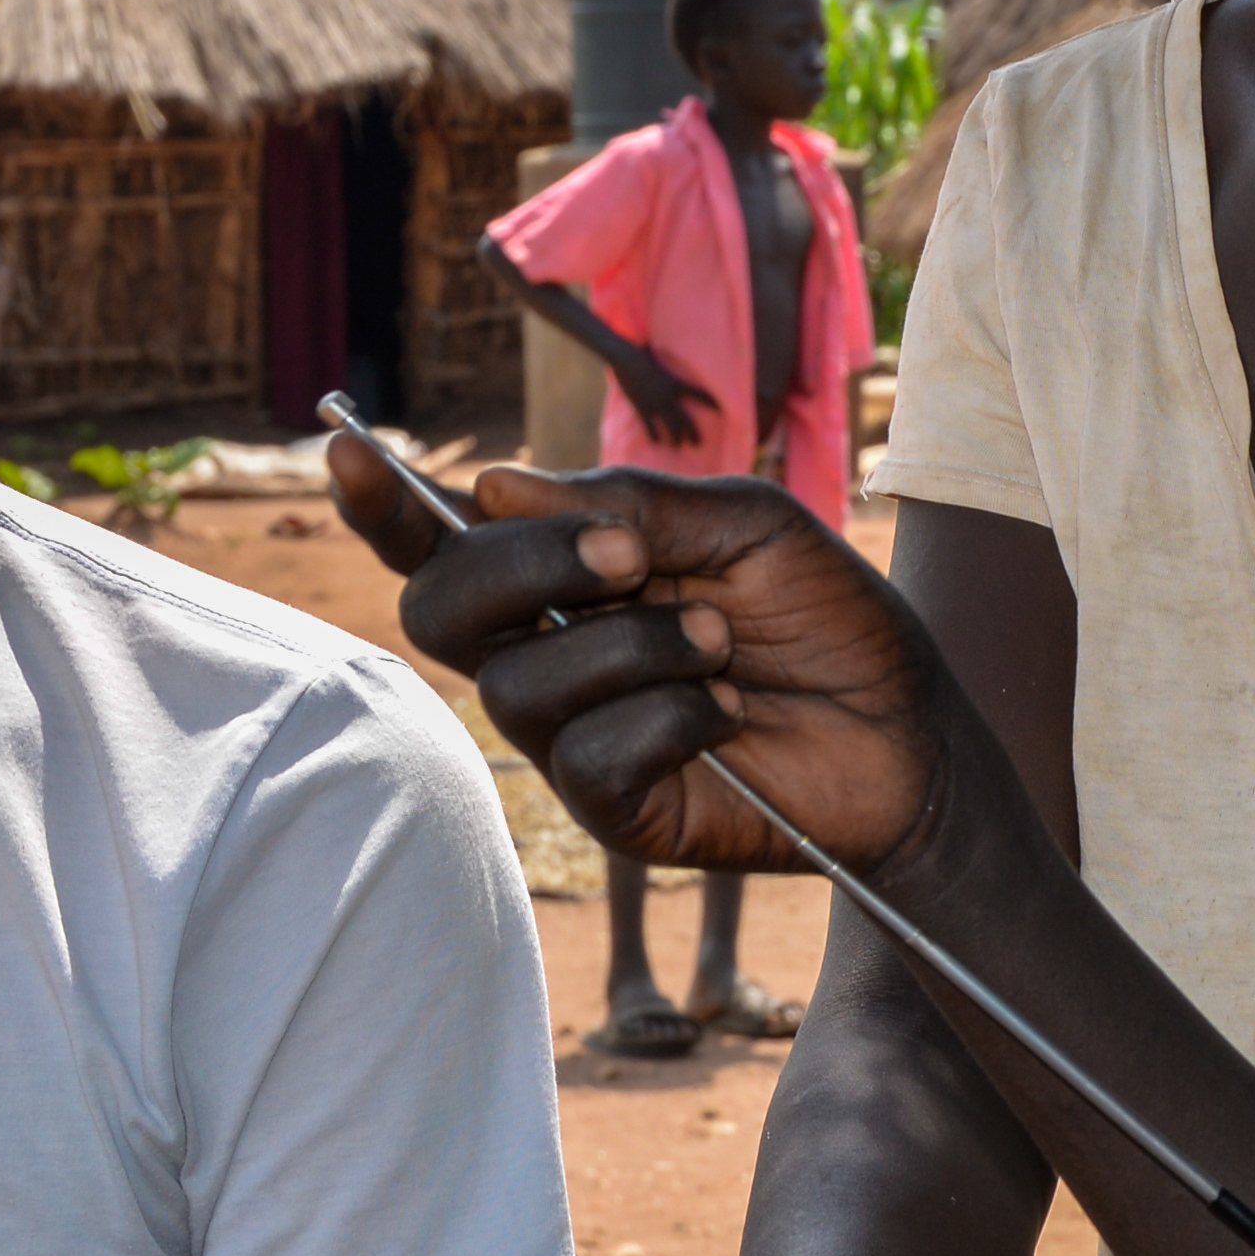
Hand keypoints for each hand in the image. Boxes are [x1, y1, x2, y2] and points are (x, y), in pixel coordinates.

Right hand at [325, 447, 961, 883]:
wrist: (911, 729)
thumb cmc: (829, 619)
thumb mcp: (748, 525)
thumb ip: (632, 504)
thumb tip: (492, 489)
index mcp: (564, 573)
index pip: (445, 540)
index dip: (382, 503)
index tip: (343, 446)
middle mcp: (547, 650)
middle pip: (440, 610)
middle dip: (517, 568)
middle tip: (627, 556)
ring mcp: (570, 735)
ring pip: (519, 683)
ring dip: (633, 646)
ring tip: (719, 644)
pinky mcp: (612, 809)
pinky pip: (587, 756)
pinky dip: (670, 719)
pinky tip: (729, 714)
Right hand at [608, 345, 719, 449]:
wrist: (625, 359)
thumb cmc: (643, 354)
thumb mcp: (663, 359)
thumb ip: (669, 361)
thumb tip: (674, 357)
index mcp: (676, 382)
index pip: (698, 394)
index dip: (710, 402)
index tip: (720, 409)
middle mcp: (668, 396)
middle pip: (685, 419)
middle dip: (693, 433)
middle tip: (697, 443)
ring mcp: (655, 403)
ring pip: (670, 426)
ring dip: (675, 438)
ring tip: (677, 445)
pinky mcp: (641, 407)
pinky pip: (650, 426)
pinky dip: (654, 435)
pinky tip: (657, 442)